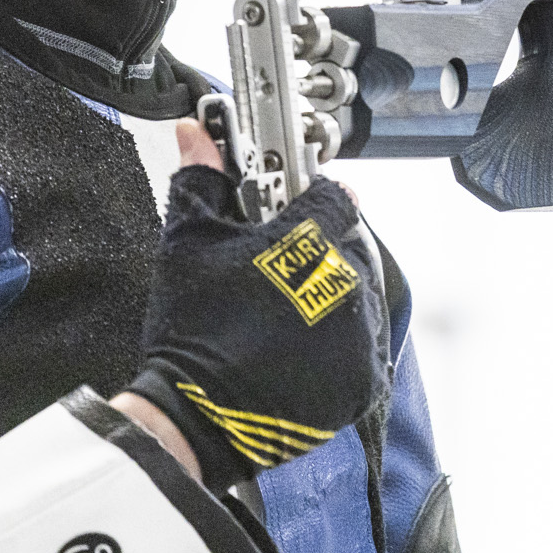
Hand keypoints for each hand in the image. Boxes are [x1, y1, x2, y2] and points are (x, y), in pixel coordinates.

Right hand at [118, 169, 387, 489]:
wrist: (193, 418)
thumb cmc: (192, 330)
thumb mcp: (188, 241)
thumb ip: (202, 179)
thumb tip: (198, 134)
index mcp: (311, 239)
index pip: (334, 196)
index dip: (309, 201)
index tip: (287, 214)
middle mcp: (346, 281)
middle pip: (348, 246)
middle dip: (318, 252)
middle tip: (277, 274)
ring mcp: (360, 332)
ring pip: (359, 295)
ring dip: (332, 298)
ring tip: (283, 316)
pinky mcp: (364, 377)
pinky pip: (364, 346)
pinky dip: (339, 344)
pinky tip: (300, 348)